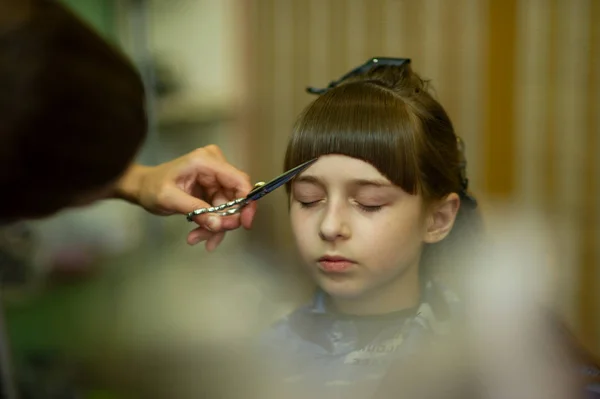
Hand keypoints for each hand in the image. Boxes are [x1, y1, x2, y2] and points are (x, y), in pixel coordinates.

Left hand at [114, 145, 256, 250]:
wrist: (142, 188)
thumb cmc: (151, 188)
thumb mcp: (169, 199)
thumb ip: (196, 210)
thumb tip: (219, 224)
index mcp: (207, 161)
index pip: (239, 180)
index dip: (247, 202)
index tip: (244, 224)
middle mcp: (215, 166)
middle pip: (235, 197)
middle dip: (224, 220)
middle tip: (211, 237)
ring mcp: (215, 178)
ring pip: (228, 208)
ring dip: (215, 226)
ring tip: (196, 238)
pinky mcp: (213, 189)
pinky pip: (220, 210)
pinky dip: (211, 224)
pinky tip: (198, 236)